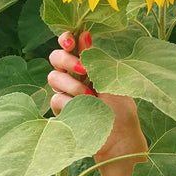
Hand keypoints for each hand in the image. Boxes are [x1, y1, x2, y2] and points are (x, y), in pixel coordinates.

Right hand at [47, 32, 145, 160]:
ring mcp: (66, 93)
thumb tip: (85, 35)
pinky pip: (56, 99)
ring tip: (91, 97)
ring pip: (54, 78)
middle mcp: (74, 77)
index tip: (71, 41)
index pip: (71, 45)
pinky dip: (70, 103)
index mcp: (89, 65)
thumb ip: (95, 60)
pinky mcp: (61, 111)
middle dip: (66, 60)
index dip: (66, 39)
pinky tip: (84, 110)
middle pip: (55, 58)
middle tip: (83, 70)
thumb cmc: (121, 111)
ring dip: (73, 85)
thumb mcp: (111, 81)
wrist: (119, 140)